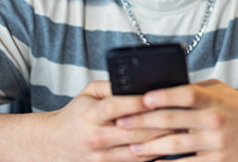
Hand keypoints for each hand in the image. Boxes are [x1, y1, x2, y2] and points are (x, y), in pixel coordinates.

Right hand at [35, 80, 177, 161]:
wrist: (55, 144)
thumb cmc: (77, 115)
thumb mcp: (88, 93)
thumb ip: (111, 86)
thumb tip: (138, 82)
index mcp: (89, 114)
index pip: (115, 106)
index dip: (137, 102)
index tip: (157, 96)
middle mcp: (94, 137)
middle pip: (132, 131)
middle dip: (159, 123)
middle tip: (181, 114)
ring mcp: (100, 157)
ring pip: (137, 151)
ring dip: (161, 142)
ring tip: (181, 131)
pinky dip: (153, 156)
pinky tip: (167, 147)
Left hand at [115, 79, 237, 161]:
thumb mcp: (221, 91)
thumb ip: (196, 89)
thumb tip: (163, 87)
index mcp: (213, 99)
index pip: (185, 94)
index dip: (163, 96)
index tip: (141, 98)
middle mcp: (214, 120)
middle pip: (173, 120)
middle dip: (143, 122)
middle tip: (122, 123)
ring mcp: (216, 143)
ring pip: (175, 145)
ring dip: (150, 146)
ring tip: (132, 146)